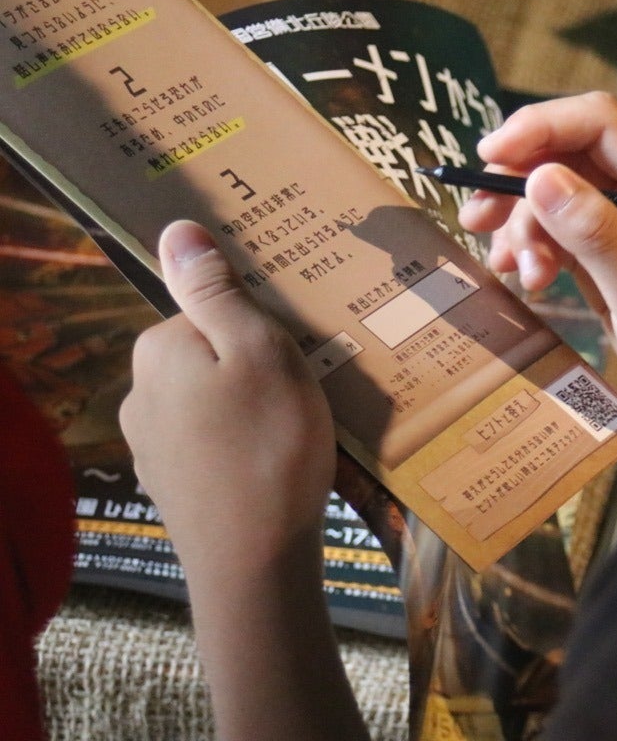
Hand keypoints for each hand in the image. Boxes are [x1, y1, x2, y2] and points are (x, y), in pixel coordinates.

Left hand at [119, 222, 366, 740]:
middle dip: (252, 370)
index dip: (259, 331)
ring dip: (246, 412)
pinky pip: (209, 447)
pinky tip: (270, 473)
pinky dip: (238, 452)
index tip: (296, 357)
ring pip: (209, 404)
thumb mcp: (262, 351)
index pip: (210, 312)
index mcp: (159, 350)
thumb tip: (175, 229)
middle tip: (302, 397)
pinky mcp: (170, 488)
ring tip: (294, 439)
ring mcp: (149, 447)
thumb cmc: (271, 446)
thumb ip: (218, 291)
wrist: (255, 563)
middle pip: (208, 357)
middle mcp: (139, 394)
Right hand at [460, 92, 616, 443]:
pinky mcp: (613, 264)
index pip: (598, 124)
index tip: (488, 158)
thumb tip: (538, 176)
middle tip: (478, 221)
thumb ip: (596, 234)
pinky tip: (523, 279)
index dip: (540, 128)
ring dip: (523, 224)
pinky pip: (562, 235)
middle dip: (519, 183)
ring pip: (558, 197)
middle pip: (569, 157)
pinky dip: (535, 249)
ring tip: (509, 270)